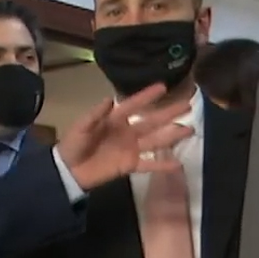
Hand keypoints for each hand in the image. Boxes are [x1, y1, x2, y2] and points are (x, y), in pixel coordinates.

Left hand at [55, 87, 194, 190]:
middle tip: (188, 105)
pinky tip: (178, 163)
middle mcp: (127, 131)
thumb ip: (95, 114)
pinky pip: (149, 164)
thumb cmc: (73, 145)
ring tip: (189, 129)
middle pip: (151, 121)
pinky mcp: (130, 165)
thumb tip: (110, 99)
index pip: (134, 105)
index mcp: (115, 119)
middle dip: (169, 113)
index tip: (163, 86)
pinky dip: (162, 164)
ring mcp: (131, 148)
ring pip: (155, 140)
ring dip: (172, 135)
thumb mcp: (81, 127)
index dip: (147, 96)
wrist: (69, 171)